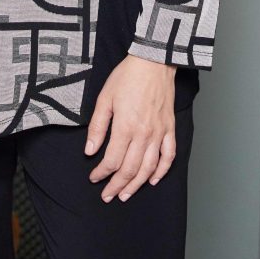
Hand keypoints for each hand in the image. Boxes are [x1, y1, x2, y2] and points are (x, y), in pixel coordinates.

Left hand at [84, 54, 176, 201]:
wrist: (153, 62)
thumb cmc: (127, 77)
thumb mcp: (104, 98)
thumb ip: (97, 127)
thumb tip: (90, 151)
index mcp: (126, 127)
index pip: (112, 160)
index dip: (101, 173)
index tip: (94, 178)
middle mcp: (144, 134)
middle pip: (130, 169)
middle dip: (117, 186)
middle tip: (108, 196)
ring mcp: (159, 133)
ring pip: (149, 168)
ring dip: (137, 185)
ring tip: (126, 195)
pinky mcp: (169, 128)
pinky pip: (169, 156)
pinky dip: (162, 171)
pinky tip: (153, 180)